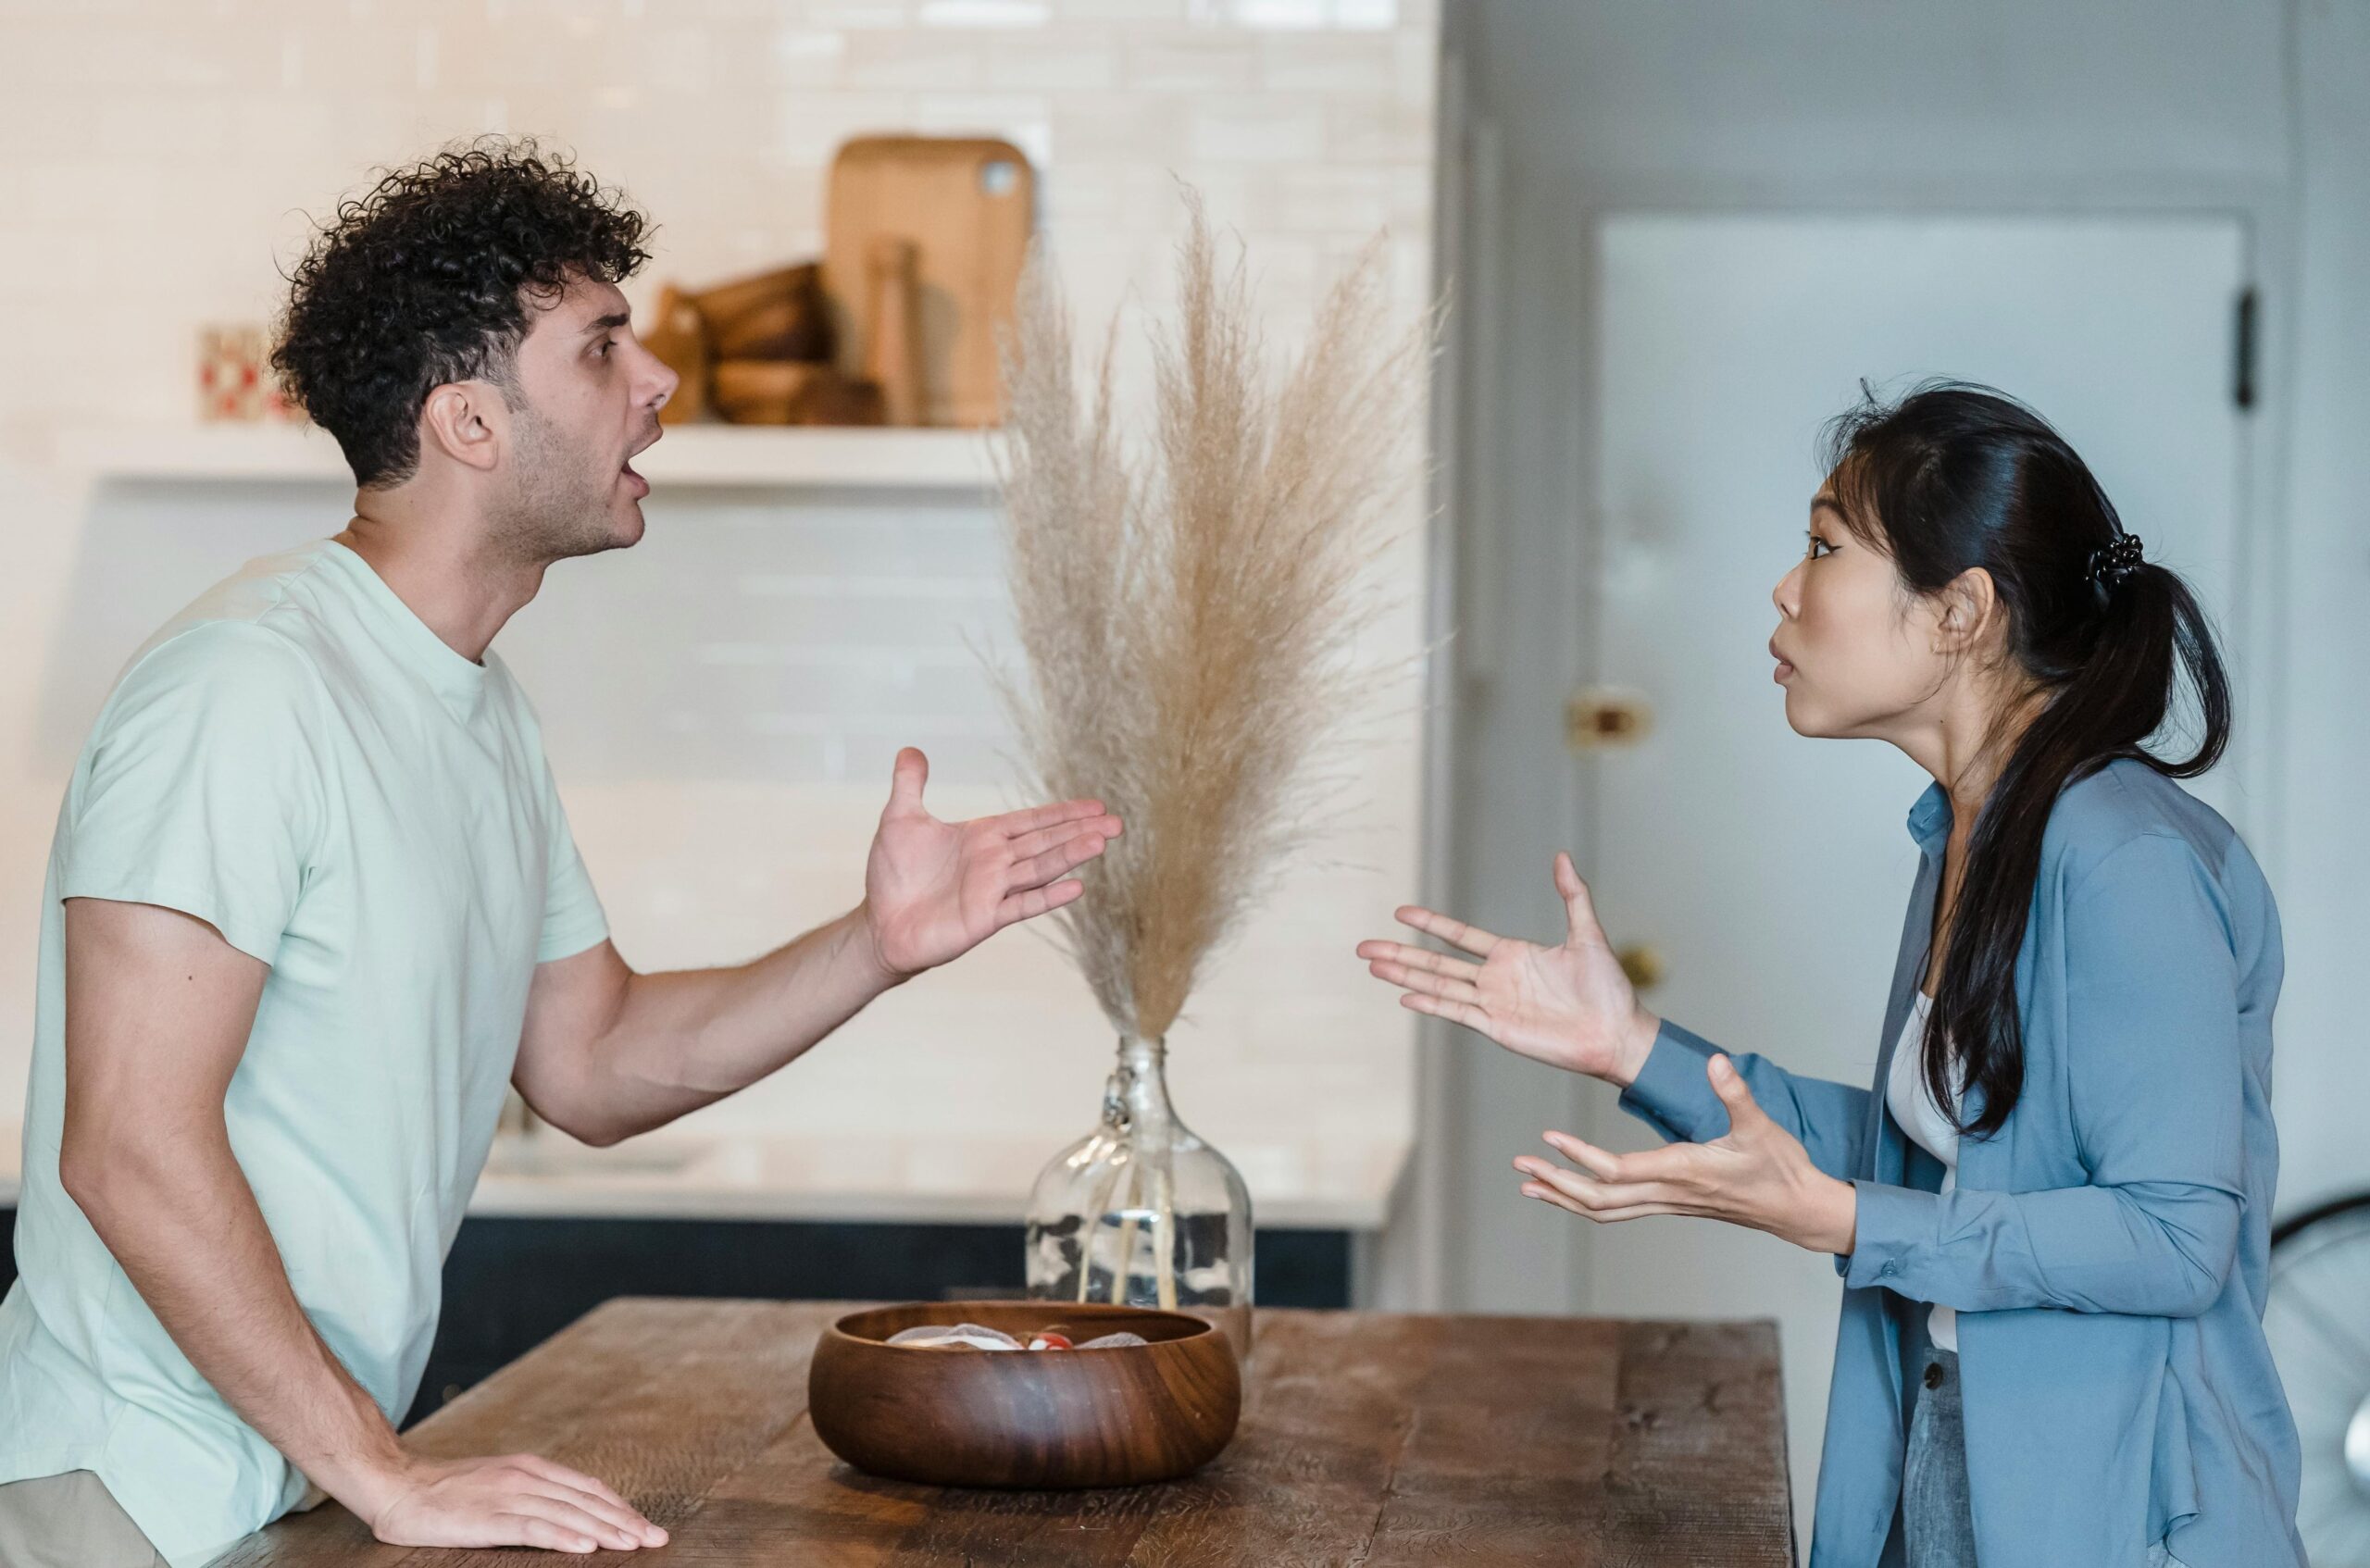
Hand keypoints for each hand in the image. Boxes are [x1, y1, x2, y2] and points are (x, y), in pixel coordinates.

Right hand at [364, 1451, 667, 1552]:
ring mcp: (507, 1495)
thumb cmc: (445, 1491)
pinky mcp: (487, 1517)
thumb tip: (568, 1515)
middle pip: (586, 1500)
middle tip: (655, 1538)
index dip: (618, 1506)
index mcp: (530, 1468)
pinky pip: (533, 1527)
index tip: (644, 1524)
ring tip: (632, 1544)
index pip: (587, 1487)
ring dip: (604, 1530)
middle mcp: (525, 1477)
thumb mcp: (497, 1483)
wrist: (396, 1484)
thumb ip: (531, 1495)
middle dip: (624, 1520)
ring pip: (568, 1513)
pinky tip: (585, 1547)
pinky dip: (563, 1537)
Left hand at [859, 747, 1121, 979]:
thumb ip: (910, 784)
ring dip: (1071, 855)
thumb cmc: (892, 876)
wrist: (881, 924)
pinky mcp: (985, 918)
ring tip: (1102, 842)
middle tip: (1117, 822)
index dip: (1062, 813)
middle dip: (1080, 830)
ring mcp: (993, 890)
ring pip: (1040, 868)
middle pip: (1045, 842)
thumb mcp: (899, 819)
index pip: (1031, 820)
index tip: (1095, 805)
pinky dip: (1049, 896)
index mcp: (982, 837)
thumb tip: (910, 749)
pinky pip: (1022, 905)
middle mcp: (994, 862)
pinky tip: (1076, 887)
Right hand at [1356, 851, 1659, 1084]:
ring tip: (1372, 966)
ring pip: (1437, 986)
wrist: (1617, 1032)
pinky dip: (1430, 1005)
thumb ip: (1573, 895)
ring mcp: (1493, 1005)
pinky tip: (1403, 997)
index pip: (1460, 936)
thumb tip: (1562, 856)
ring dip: (1404, 976)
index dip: (1431, 923)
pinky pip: (1456, 1013)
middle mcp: (1496, 979)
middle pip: (1436, 962)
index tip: (1401, 912)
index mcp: (1512, 955)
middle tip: (1364, 947)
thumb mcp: (1588, 933)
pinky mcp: (1497, 1028)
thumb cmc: (1608, 988)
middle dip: (1400, 953)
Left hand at [1513, 1052, 1859, 1254]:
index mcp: (1683, 1171)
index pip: (1619, 1170)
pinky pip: (1618, 1211)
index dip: (1581, 1157)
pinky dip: (1588, 1203)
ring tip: (1529, 1185)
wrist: (1796, 1209)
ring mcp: (1667, 1203)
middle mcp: (1668, 1193)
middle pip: (1599, 1198)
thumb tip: (1716, 1062)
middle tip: (1519, 1166)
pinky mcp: (1669, 1204)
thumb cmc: (1780, 1166)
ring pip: (1604, 1211)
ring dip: (1564, 1197)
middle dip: (1556, 1182)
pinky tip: (1568, 1194)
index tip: (1549, 1139)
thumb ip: (1735, 1093)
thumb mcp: (1760, 1125)